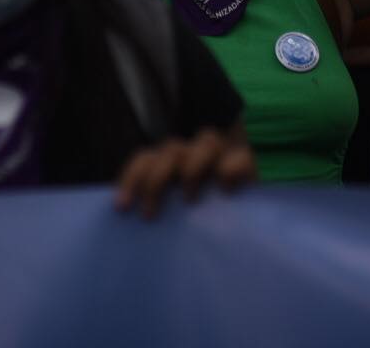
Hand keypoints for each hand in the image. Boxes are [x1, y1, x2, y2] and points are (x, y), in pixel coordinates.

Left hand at [113, 126, 255, 218]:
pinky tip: (225, 192)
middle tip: (149, 214)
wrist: (248, 225)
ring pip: (205, 142)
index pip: (145, 158)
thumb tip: (129, 221)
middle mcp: (195, 152)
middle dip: (155, 180)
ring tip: (188, 200)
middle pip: (170, 151)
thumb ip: (157, 211)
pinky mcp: (248, 162)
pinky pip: (239, 158)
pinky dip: (229, 170)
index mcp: (171, 162)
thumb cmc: (202, 220)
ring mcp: (223, 153)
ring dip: (192, 169)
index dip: (131, 178)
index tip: (121, 208)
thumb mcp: (173, 215)